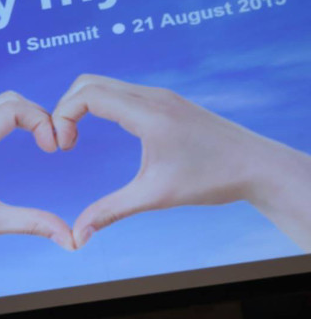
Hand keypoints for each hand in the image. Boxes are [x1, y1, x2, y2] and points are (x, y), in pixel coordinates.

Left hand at [0, 91, 74, 315]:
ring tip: (41, 141)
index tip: (55, 149)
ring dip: (21, 116)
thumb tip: (72, 240)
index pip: (13, 109)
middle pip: (6, 100)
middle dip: (37, 114)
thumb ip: (32, 223)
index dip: (43, 120)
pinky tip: (13, 143)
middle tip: (54, 142)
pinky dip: (4, 122)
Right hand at [52, 74, 310, 249]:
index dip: (62, 116)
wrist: (258, 165)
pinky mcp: (164, 100)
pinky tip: (100, 130)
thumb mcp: (156, 196)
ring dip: (80, 106)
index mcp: (147, 113)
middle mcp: (151, 96)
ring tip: (74, 139)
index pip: (87, 95)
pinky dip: (98, 105)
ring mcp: (159, 95)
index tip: (61, 147)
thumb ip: (111, 211)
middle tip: (62, 142)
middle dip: (64, 108)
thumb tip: (77, 236)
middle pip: (88, 83)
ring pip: (103, 84)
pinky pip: (120, 91)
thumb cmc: (211, 179)